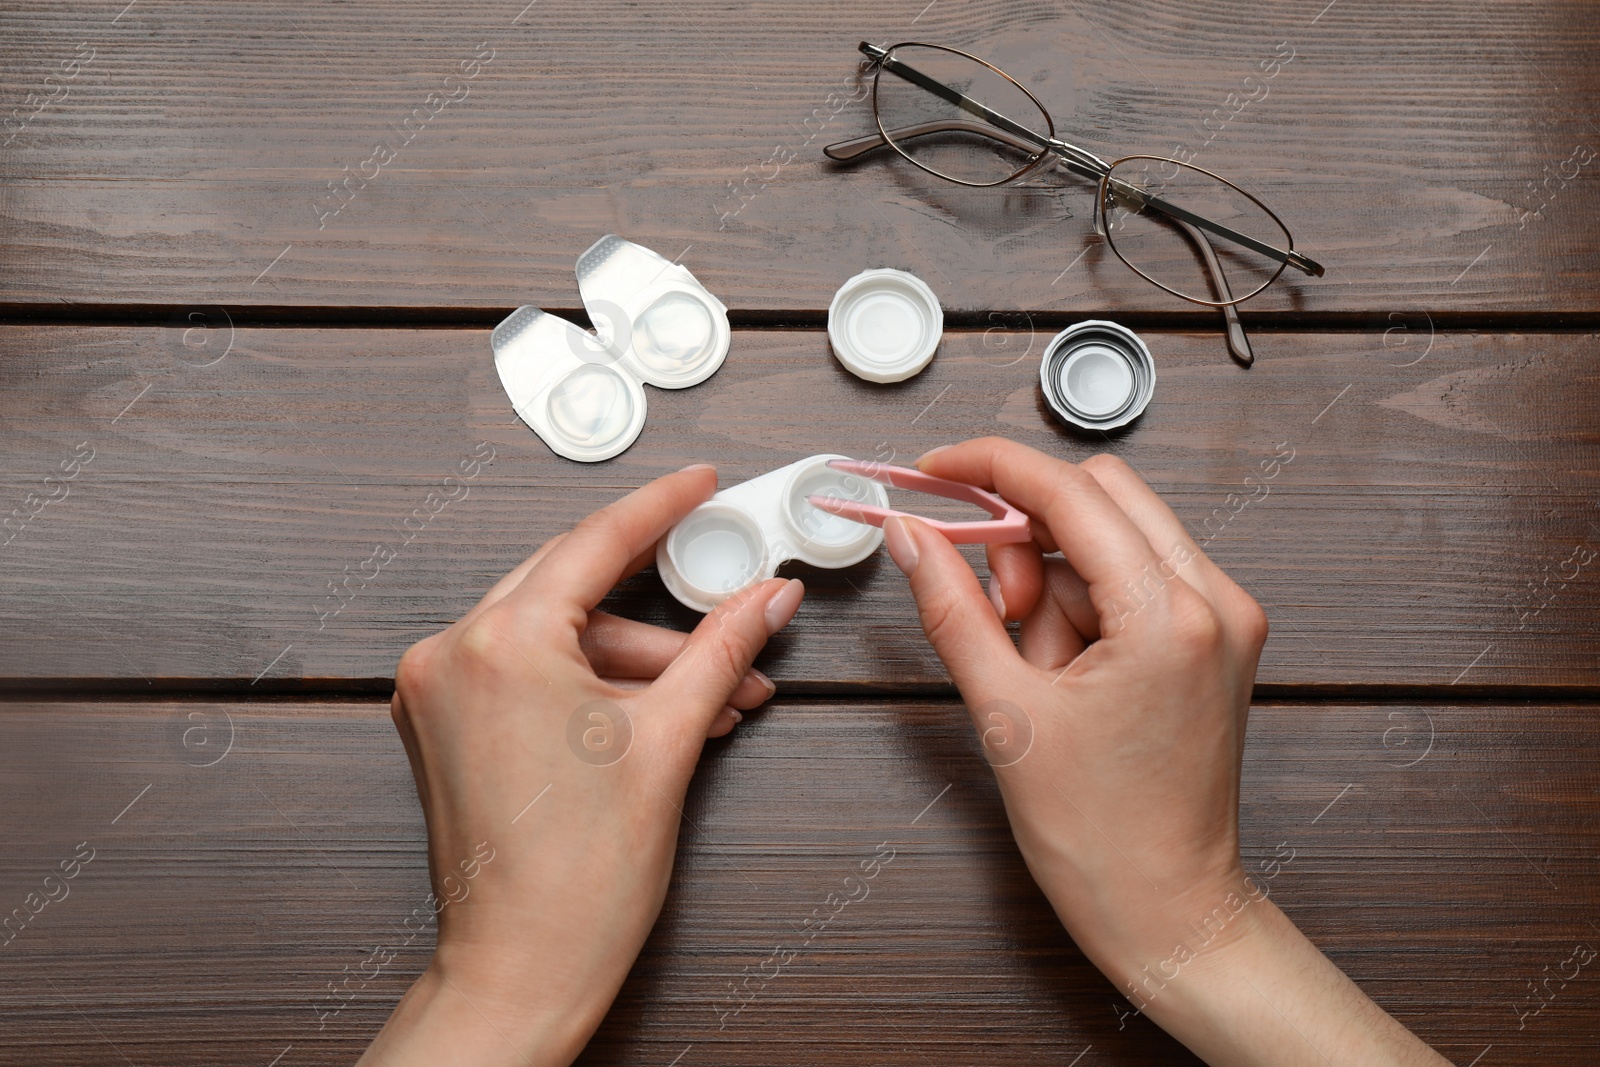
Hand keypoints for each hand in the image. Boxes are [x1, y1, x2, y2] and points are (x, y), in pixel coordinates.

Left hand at [360, 464, 805, 1066]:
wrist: (522, 969)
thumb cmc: (579, 879)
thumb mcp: (670, 742)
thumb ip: (722, 650)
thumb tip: (767, 595)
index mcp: (503, 643)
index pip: (597, 542)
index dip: (662, 506)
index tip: (698, 482)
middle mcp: (453, 653)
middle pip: (577, 588)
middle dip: (664, 611)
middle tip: (726, 598)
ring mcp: (438, 689)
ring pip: (559, 634)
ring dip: (637, 661)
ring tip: (713, 698)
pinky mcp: (441, 722)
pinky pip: (528, 669)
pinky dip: (592, 683)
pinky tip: (658, 710)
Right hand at [885, 438, 1444, 1066]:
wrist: (1169, 911)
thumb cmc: (1103, 838)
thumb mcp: (1007, 714)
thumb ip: (952, 609)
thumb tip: (912, 539)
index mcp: (1169, 617)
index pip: (1069, 493)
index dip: (990, 468)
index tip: (937, 468)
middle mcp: (1216, 602)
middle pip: (1101, 498)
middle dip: (1025, 529)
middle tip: (981, 589)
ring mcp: (1225, 619)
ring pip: (1117, 536)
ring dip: (1055, 572)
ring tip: (1031, 661)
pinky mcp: (1218, 638)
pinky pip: (1138, 576)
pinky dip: (1086, 599)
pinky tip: (1062, 664)